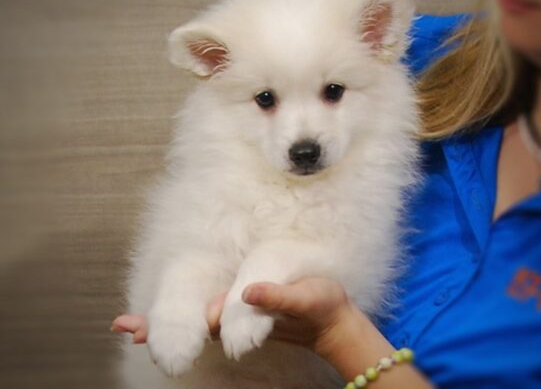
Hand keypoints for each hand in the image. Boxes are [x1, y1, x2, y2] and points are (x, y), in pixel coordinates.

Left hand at [111, 277, 353, 357]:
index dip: (169, 326)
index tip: (137, 331)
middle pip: (190, 325)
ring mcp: (238, 319)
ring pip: (196, 322)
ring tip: (135, 325)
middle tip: (122, 327)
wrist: (332, 323)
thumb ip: (278, 299)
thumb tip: (247, 293)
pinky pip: (212, 315)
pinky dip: (189, 315)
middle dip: (157, 328)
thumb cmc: (322, 308)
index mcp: (245, 315)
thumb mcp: (305, 299)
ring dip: (167, 323)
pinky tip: (178, 313)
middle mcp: (235, 321)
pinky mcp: (245, 311)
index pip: (201, 323)